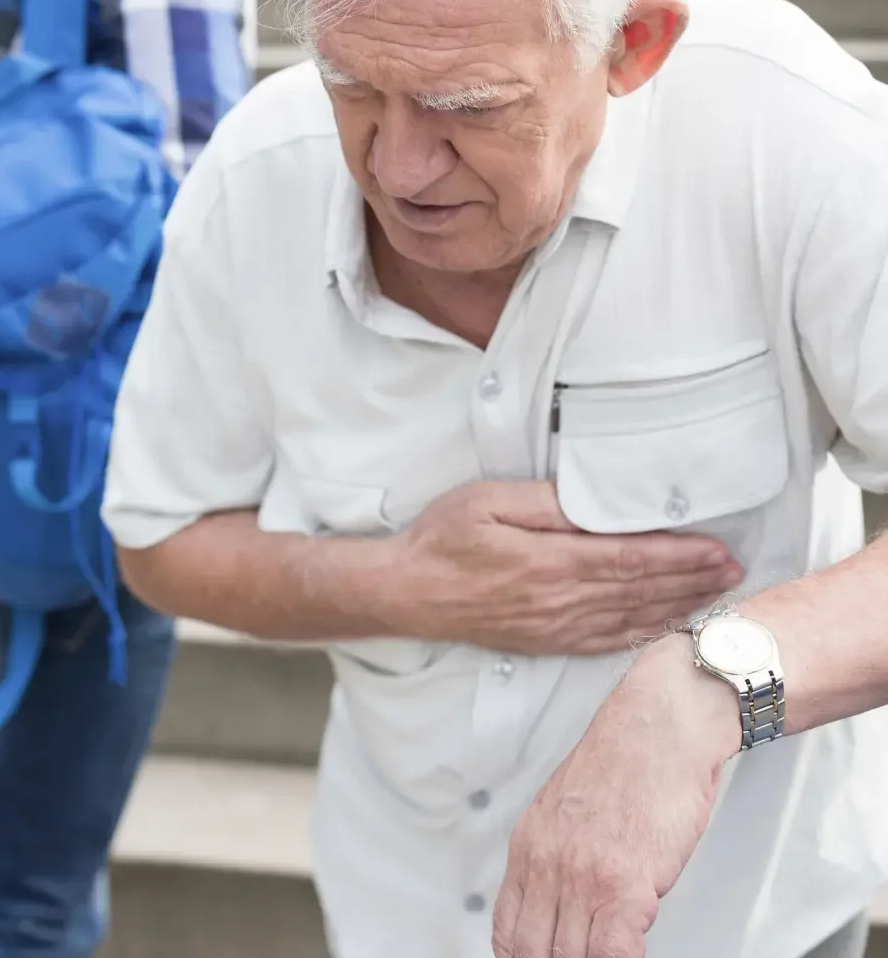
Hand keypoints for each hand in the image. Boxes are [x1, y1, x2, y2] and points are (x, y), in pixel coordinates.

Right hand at [385, 481, 742, 654]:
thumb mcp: (489, 501)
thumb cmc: (444, 539)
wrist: (408, 592)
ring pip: (631, 618)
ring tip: (717, 597)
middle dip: (693, 580)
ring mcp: (555, 627)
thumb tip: (594, 505)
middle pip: (641, 590)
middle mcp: (561, 601)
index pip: (632, 558)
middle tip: (736, 570)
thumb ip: (546, 504)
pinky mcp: (545, 641)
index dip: (680, 555)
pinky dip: (643, 635)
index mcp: (552, 562)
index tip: (717, 547)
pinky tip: (664, 629)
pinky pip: (606, 642)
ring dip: (678, 606)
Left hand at [492, 634, 741, 957]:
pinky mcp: (626, 884)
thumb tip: (558, 901)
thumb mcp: (567, 805)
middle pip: (533, 951)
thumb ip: (556, 854)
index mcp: (530, 843)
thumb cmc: (627, 759)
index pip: (508, 931)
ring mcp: (584, 875)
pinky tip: (629, 955)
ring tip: (607, 955)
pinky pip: (614, 954)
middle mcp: (549, 861)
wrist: (662, 725)